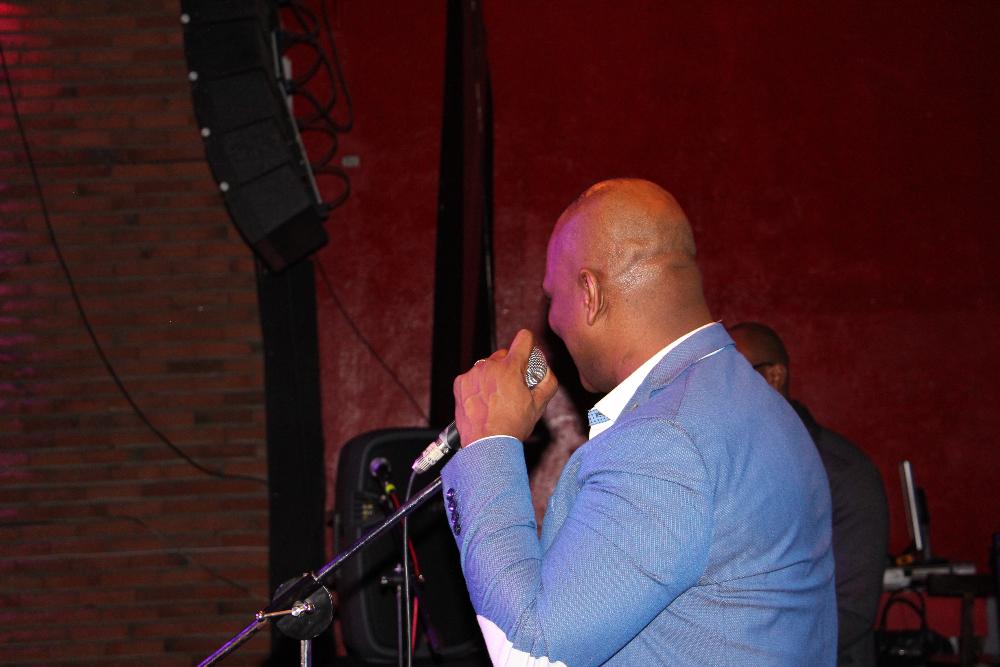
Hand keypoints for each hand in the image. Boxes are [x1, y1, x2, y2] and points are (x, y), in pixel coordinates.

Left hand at [453, 329, 558, 445]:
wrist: (486, 444)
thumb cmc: (512, 426)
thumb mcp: (539, 405)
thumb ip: (548, 382)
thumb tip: (546, 371)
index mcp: (510, 367)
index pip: (523, 339)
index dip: (528, 344)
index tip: (528, 352)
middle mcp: (490, 366)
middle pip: (504, 355)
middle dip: (510, 366)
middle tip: (513, 387)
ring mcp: (473, 374)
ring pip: (487, 366)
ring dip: (493, 376)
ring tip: (496, 398)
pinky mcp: (460, 383)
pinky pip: (473, 377)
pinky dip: (478, 385)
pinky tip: (483, 401)